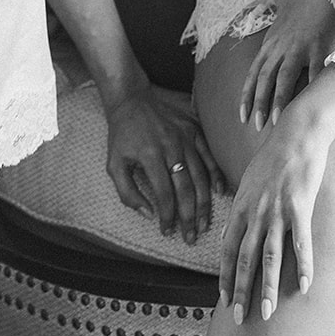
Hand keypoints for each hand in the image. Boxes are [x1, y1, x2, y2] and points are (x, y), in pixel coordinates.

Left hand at [104, 84, 224, 242]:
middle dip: (190, 216)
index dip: (168, 216)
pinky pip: (209, 154)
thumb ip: (128, 193)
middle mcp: (172, 147)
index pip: (164, 195)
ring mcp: (186, 137)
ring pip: (200, 175)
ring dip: (204, 202)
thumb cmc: (122, 135)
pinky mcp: (194, 129)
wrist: (132, 99)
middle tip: (191, 236)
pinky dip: (216, 174)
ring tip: (205, 222)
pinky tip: (220, 191)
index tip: (168, 231)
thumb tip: (148, 214)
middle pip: (186, 189)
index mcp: (151, 156)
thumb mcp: (114, 165)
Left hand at [221, 104, 327, 323]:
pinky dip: (304, 265)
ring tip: (268, 312)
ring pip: (269, 256)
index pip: (227, 249)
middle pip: (244, 258)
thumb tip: (228, 233)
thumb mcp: (247, 181)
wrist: (298, 132)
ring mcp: (277, 209)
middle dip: (241, 291)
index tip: (222, 299)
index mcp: (240, 206)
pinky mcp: (300, 205)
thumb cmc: (273, 156)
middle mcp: (255, 211)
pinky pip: (301, 242)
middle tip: (239, 317)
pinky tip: (306, 285)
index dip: (224, 277)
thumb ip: (239, 210)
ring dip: (268, 287)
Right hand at [240, 0, 334, 129]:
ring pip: (265, 76)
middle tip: (276, 124)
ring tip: (255, 125)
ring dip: (259, 100)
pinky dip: (246, 93)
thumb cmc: (328, 22)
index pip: (315, 70)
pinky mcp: (265, 50)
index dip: (310, 89)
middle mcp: (294, 48)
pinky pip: (253, 73)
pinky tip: (242, 113)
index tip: (308, 111)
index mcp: (316, 45)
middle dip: (279, 99)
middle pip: (285, 75)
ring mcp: (277, 49)